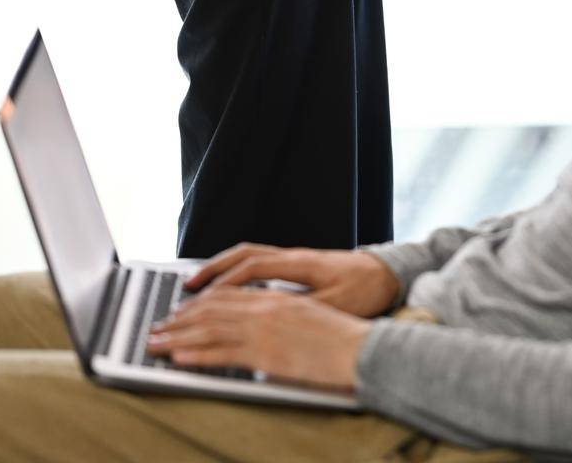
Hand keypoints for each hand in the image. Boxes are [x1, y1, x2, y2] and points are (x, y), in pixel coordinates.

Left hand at [148, 290, 371, 390]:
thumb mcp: (309, 317)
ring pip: (210, 329)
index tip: (180, 311)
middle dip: (180, 320)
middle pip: (212, 309)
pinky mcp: (265, 354)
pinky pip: (222, 353)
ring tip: (156, 343)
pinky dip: (196, 355)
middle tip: (157, 328)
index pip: (228, 294)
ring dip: (178, 337)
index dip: (200, 302)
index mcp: (276, 298)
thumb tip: (261, 327)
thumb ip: (282, 317)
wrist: (361, 348)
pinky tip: (179, 358)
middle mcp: (266, 308)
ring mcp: (264, 329)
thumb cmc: (342, 337)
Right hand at [183, 243, 400, 318]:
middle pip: (243, 255)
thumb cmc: (364, 290)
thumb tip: (276, 316)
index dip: (226, 281)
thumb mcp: (338, 304)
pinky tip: (224, 287)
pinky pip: (256, 262)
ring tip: (195, 285)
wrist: (386, 274)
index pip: (254, 265)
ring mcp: (292, 258)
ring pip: (247, 255)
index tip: (203, 298)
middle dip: (212, 271)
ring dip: (220, 269)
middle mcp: (292, 256)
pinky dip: (235, 272)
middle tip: (185, 290)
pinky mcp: (295, 266)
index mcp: (301, 263)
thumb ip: (307, 308)